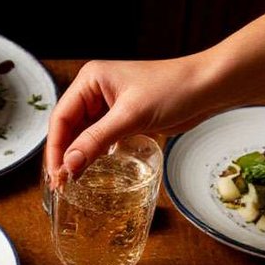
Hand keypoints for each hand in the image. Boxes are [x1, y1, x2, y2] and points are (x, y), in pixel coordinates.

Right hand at [44, 55, 222, 184]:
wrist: (208, 87)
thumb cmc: (174, 88)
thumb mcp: (130, 116)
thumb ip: (96, 141)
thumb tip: (69, 165)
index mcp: (90, 80)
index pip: (61, 117)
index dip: (55, 148)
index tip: (56, 174)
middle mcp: (95, 91)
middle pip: (68, 128)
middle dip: (64, 155)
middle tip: (61, 183)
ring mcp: (108, 105)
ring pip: (82, 136)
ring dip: (77, 157)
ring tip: (71, 181)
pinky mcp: (122, 118)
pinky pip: (99, 139)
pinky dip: (93, 154)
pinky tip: (90, 170)